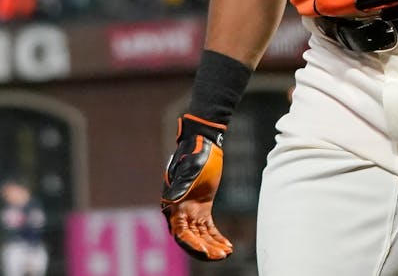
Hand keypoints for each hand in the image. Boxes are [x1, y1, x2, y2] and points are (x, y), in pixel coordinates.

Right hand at [161, 114, 232, 260]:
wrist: (203, 142)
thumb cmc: (195, 154)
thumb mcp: (190, 170)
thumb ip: (181, 186)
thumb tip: (170, 203)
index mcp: (173, 205)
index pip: (180, 233)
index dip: (192, 245)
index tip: (206, 252)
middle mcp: (179, 211)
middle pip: (191, 239)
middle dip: (205, 250)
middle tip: (222, 256)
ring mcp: (190, 211)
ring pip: (200, 236)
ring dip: (212, 246)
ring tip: (227, 252)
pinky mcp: (201, 208)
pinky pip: (207, 229)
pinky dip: (216, 238)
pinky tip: (228, 245)